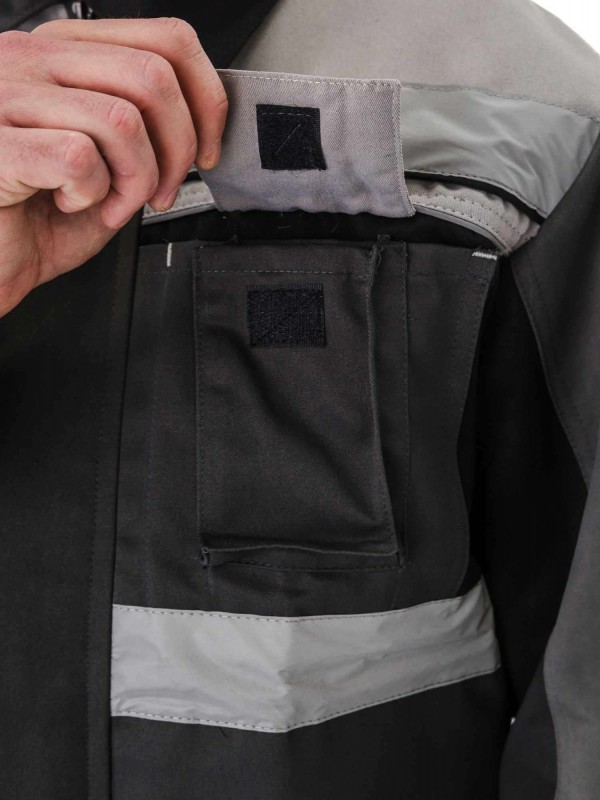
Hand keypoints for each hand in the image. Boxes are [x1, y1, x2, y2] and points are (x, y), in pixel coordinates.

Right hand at [0, 17, 227, 315]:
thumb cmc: (39, 213)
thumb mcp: (108, 161)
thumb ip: (145, 128)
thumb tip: (203, 124)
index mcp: (64, 54)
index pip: (164, 39)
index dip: (205, 99)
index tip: (208, 148)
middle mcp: (32, 60)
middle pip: (153, 77)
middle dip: (177, 150)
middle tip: (161, 191)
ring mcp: (7, 95)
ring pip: (122, 120)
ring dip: (133, 181)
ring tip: (107, 202)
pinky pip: (79, 157)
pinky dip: (90, 196)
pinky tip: (68, 203)